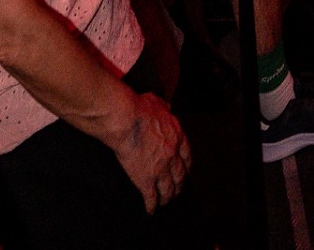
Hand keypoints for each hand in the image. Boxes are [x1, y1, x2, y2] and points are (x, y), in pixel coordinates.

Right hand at [111, 92, 190, 212]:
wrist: (126, 120)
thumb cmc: (138, 108)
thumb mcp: (157, 102)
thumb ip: (164, 107)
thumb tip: (167, 107)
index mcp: (176, 135)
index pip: (187, 155)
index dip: (186, 165)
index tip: (185, 170)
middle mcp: (172, 155)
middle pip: (180, 175)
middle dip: (179, 185)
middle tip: (177, 190)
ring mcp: (160, 169)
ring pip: (168, 189)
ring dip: (168, 197)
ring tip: (165, 202)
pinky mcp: (146, 180)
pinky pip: (151, 197)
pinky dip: (152, 206)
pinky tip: (150, 210)